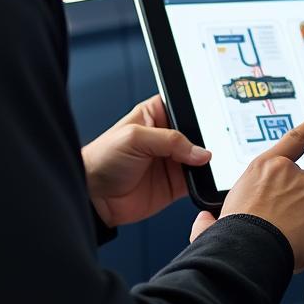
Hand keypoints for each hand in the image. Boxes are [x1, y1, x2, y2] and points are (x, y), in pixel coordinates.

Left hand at [82, 94, 209, 227]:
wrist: (93, 196)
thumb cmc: (104, 158)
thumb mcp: (135, 138)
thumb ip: (170, 140)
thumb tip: (200, 151)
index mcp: (154, 115)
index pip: (182, 106)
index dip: (196, 111)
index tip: (210, 118)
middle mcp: (165, 137)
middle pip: (196, 133)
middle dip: (204, 138)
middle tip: (210, 144)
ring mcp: (170, 161)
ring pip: (198, 157)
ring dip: (205, 161)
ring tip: (206, 162)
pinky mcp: (173, 184)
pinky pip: (196, 181)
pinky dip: (203, 180)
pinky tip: (203, 178)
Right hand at [191, 114, 303, 271]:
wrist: (251, 252)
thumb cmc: (234, 236)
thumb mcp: (216, 219)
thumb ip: (209, 217)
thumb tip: (204, 219)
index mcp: (264, 167)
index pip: (293, 140)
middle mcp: (289, 171)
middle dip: (299, 197)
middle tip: (286, 220)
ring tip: (291, 234)